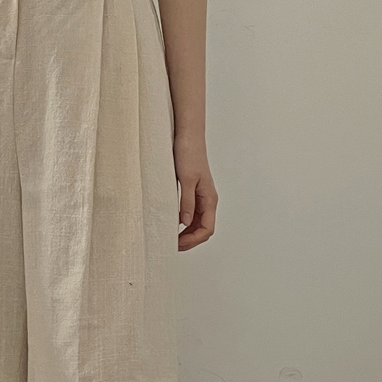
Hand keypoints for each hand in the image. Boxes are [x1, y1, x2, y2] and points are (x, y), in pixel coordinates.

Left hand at [174, 133, 217, 250]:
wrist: (188, 135)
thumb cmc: (189, 153)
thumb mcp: (186, 180)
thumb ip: (186, 203)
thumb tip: (185, 224)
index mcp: (210, 199)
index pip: (207, 229)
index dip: (193, 240)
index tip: (177, 244)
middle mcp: (207, 200)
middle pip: (203, 230)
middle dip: (190, 241)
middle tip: (172, 246)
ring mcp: (201, 197)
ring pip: (197, 224)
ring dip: (187, 234)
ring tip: (171, 239)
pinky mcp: (193, 192)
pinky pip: (191, 214)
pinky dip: (183, 223)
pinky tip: (172, 224)